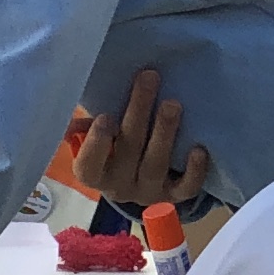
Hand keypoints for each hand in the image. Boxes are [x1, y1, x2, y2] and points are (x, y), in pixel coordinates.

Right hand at [65, 70, 214, 207]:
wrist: (141, 180)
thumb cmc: (113, 147)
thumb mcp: (97, 137)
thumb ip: (87, 128)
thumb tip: (74, 122)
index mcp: (95, 173)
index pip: (89, 166)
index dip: (96, 143)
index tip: (106, 116)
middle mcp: (119, 186)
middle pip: (128, 152)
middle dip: (138, 113)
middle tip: (149, 78)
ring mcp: (148, 192)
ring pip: (156, 166)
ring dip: (164, 133)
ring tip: (173, 104)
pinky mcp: (175, 196)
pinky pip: (186, 188)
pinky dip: (194, 171)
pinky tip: (199, 149)